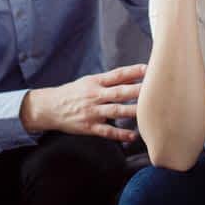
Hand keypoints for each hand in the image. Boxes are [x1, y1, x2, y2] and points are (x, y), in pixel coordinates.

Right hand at [20, 64, 145, 141]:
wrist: (50, 107)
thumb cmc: (73, 93)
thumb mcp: (88, 81)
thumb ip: (109, 81)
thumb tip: (132, 75)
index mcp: (95, 82)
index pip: (117, 75)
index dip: (132, 71)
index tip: (148, 69)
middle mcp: (95, 95)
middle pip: (119, 92)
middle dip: (137, 90)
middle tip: (155, 89)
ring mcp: (92, 111)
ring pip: (116, 111)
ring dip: (133, 111)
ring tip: (149, 112)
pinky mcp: (89, 126)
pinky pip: (107, 131)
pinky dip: (120, 134)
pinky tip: (133, 135)